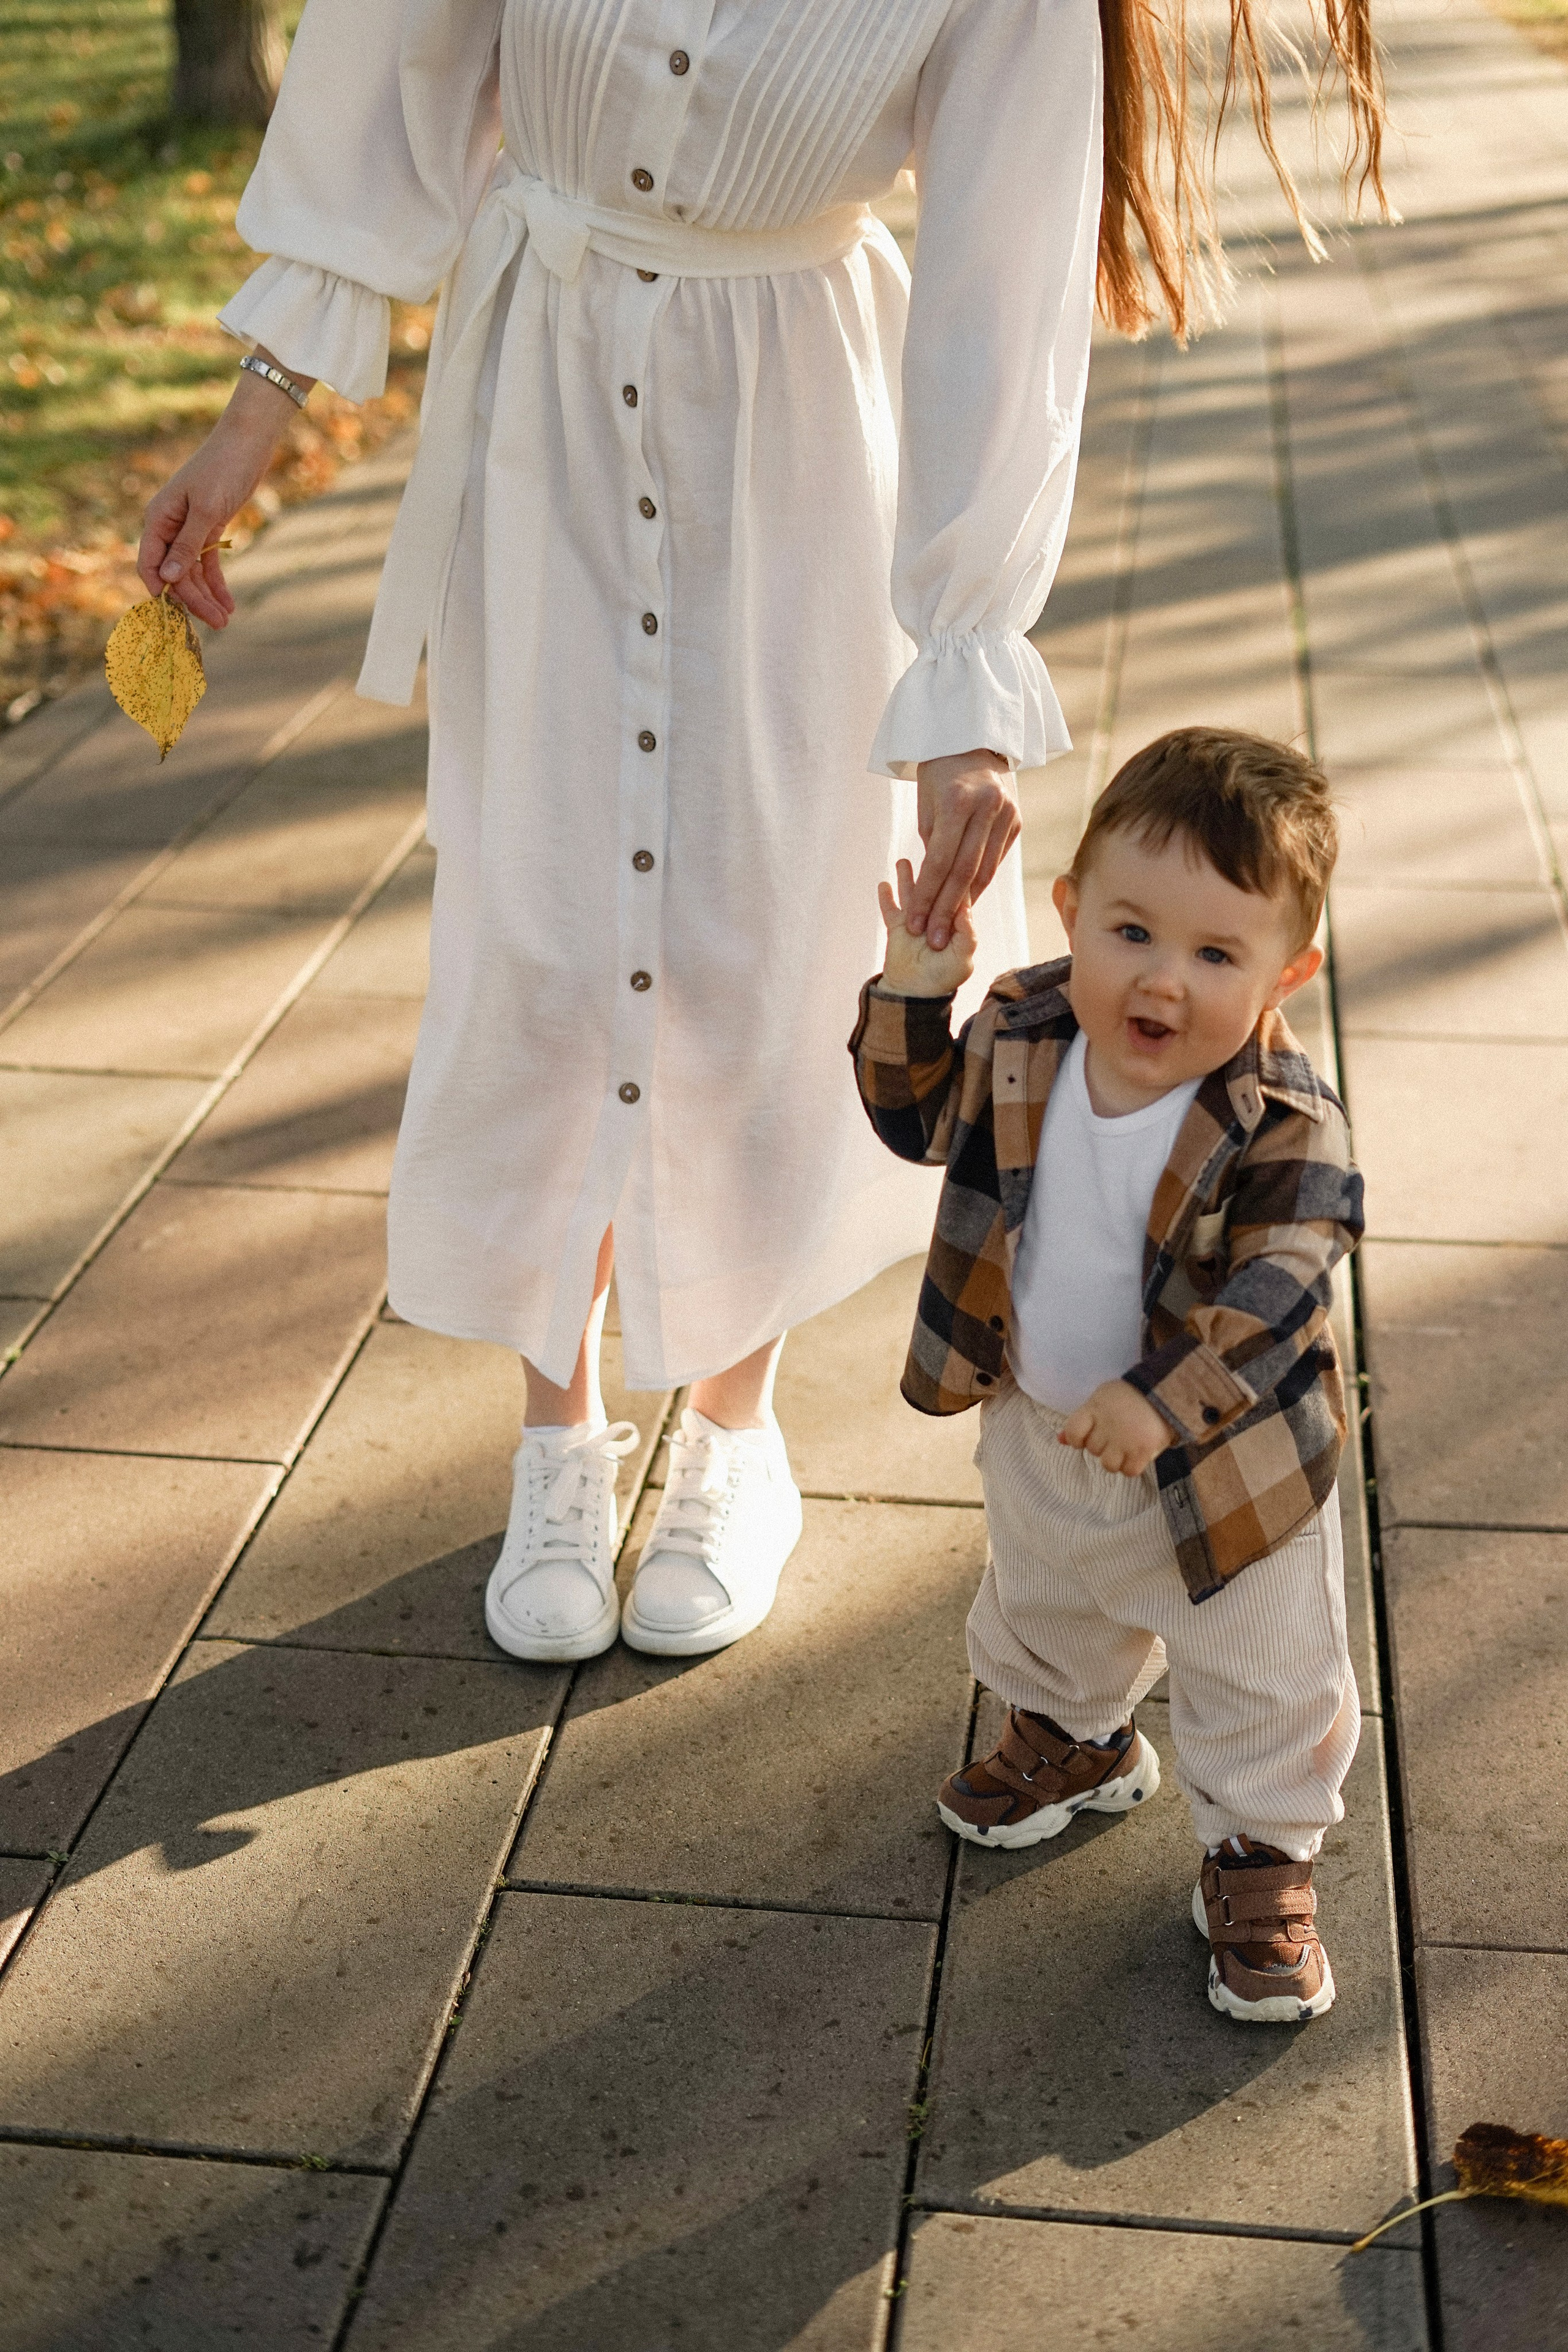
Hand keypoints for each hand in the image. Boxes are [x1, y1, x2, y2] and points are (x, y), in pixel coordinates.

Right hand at [136, 353, 311, 627]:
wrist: (247, 444)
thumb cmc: (223, 469)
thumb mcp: (206, 510)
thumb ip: (187, 546)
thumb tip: (167, 579)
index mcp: (158, 518)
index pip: (149, 563)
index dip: (160, 590)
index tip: (174, 616)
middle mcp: (169, 526)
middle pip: (175, 573)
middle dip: (194, 600)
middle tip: (218, 624)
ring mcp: (188, 528)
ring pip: (192, 571)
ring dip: (208, 596)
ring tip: (226, 619)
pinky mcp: (208, 527)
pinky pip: (208, 562)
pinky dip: (217, 582)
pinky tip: (229, 602)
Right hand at [878, 856, 976, 996]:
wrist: (914, 994)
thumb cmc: (943, 979)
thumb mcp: (963, 958)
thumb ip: (966, 932)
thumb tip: (964, 904)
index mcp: (956, 922)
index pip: (958, 893)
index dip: (958, 874)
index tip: (956, 853)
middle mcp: (935, 916)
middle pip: (934, 886)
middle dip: (932, 868)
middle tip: (930, 847)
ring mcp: (915, 920)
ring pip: (911, 892)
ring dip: (907, 877)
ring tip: (903, 861)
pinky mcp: (897, 928)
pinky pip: (890, 908)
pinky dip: (886, 897)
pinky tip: (883, 884)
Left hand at [908, 749, 1019, 951]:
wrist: (969, 746)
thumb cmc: (937, 780)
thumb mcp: (926, 810)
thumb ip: (932, 849)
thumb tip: (933, 892)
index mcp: (958, 802)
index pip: (940, 861)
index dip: (926, 897)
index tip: (914, 924)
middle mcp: (987, 807)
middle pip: (964, 871)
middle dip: (946, 910)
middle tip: (932, 941)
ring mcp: (1007, 814)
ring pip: (985, 871)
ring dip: (965, 903)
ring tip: (948, 929)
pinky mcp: (1017, 822)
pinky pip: (996, 861)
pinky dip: (979, 884)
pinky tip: (966, 904)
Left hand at [1058, 1380, 1171, 1476]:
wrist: (1163, 1393)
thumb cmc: (1127, 1396)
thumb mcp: (1100, 1400)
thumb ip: (1081, 1419)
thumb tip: (1060, 1440)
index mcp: (1094, 1410)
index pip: (1073, 1433)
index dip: (1077, 1438)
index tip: (1088, 1434)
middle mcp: (1107, 1427)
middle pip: (1093, 1450)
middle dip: (1102, 1444)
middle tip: (1116, 1433)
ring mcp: (1125, 1441)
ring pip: (1108, 1465)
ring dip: (1115, 1459)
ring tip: (1125, 1446)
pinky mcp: (1143, 1451)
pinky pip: (1128, 1471)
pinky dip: (1131, 1466)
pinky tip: (1135, 1455)